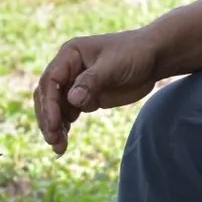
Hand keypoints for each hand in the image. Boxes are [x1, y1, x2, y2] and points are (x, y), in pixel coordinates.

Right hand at [35, 29, 165, 155]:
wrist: (154, 57)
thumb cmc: (134, 53)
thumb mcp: (114, 65)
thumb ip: (92, 81)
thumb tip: (72, 100)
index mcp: (70, 55)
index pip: (51, 80)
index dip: (49, 103)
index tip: (54, 124)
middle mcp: (68, 69)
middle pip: (47, 96)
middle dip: (48, 118)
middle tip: (53, 140)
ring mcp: (75, 84)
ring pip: (56, 107)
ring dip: (54, 127)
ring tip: (59, 148)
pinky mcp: (85, 97)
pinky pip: (68, 113)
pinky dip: (64, 127)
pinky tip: (64, 141)